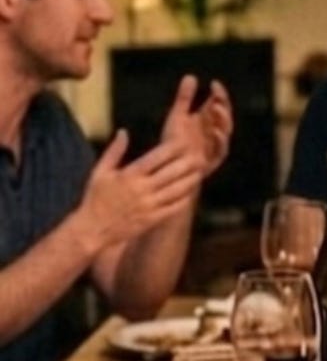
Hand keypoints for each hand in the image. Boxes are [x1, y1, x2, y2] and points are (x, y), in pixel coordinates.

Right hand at [76, 131, 203, 247]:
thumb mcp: (99, 172)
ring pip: (177, 190)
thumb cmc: (95, 198)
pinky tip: (192, 191)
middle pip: (171, 173)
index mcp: (128, 176)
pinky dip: (185, 199)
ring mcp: (149, 206)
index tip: (185, 142)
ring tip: (200, 171)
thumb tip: (123, 131)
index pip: (156, 158)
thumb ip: (114, 151)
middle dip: (188, 163)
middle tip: (200, 155)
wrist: (92, 229)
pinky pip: (174, 208)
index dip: (172, 149)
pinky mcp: (153, 220)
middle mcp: (141, 190)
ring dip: (191, 180)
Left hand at [160, 75, 232, 176]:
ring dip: (223, 119)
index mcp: (209, 120)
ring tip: (216, 108)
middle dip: (223, 105)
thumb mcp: (178, 116)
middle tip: (217, 95)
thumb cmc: (174, 142)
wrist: (169, 168)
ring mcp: (216, 145)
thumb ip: (185, 98)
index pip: (219, 103)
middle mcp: (215, 131)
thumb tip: (191, 76)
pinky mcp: (214, 159)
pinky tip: (215, 130)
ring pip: (226, 131)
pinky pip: (221, 149)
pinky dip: (220, 140)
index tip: (214, 84)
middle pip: (224, 116)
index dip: (219, 93)